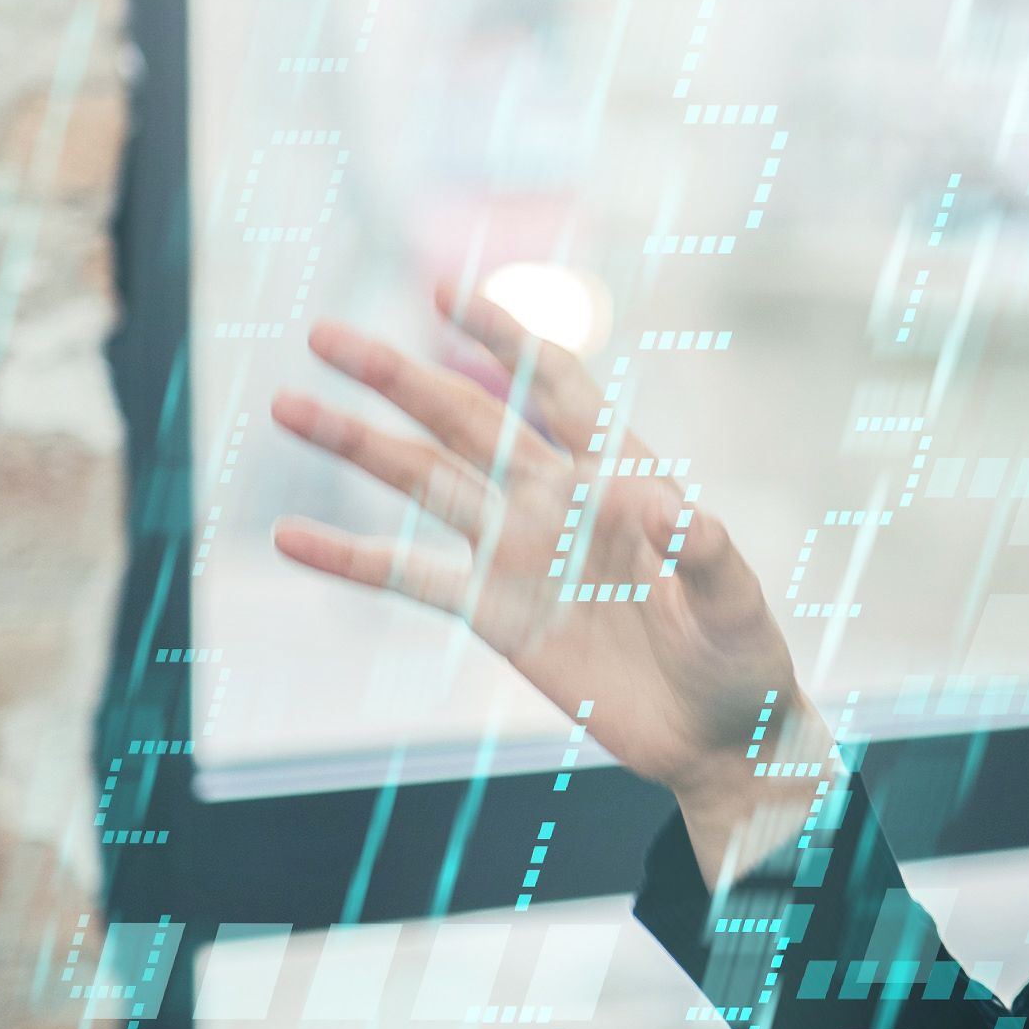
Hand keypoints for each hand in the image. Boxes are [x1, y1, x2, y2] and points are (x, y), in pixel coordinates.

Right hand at [269, 280, 828, 884]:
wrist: (717, 734)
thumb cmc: (742, 654)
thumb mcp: (734, 598)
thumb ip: (701, 548)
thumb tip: (657, 500)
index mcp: (621, 471)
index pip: (556, 385)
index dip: (504, 337)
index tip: (442, 294)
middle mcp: (558, 499)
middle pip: (466, 420)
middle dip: (395, 376)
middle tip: (322, 334)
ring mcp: (519, 554)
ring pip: (424, 482)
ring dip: (357, 445)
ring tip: (286, 404)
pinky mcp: (495, 615)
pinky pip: (411, 578)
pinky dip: (351, 558)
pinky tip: (290, 538)